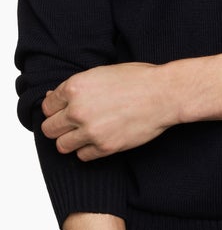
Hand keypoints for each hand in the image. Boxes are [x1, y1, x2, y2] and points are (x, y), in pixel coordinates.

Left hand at [41, 62, 179, 160]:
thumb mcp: (103, 73)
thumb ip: (77, 87)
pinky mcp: (105, 147)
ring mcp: (90, 130)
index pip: (47, 106)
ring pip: (62, 146)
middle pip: (49, 128)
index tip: (65, 110)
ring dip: (72, 140)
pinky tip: (101, 138)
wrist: (164, 94)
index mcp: (76, 86)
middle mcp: (78, 109)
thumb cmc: (139, 79)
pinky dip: (89, 150)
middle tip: (74, 123)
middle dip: (60, 126)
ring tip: (87, 132)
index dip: (56, 108)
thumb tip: (53, 97)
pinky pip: (82, 156)